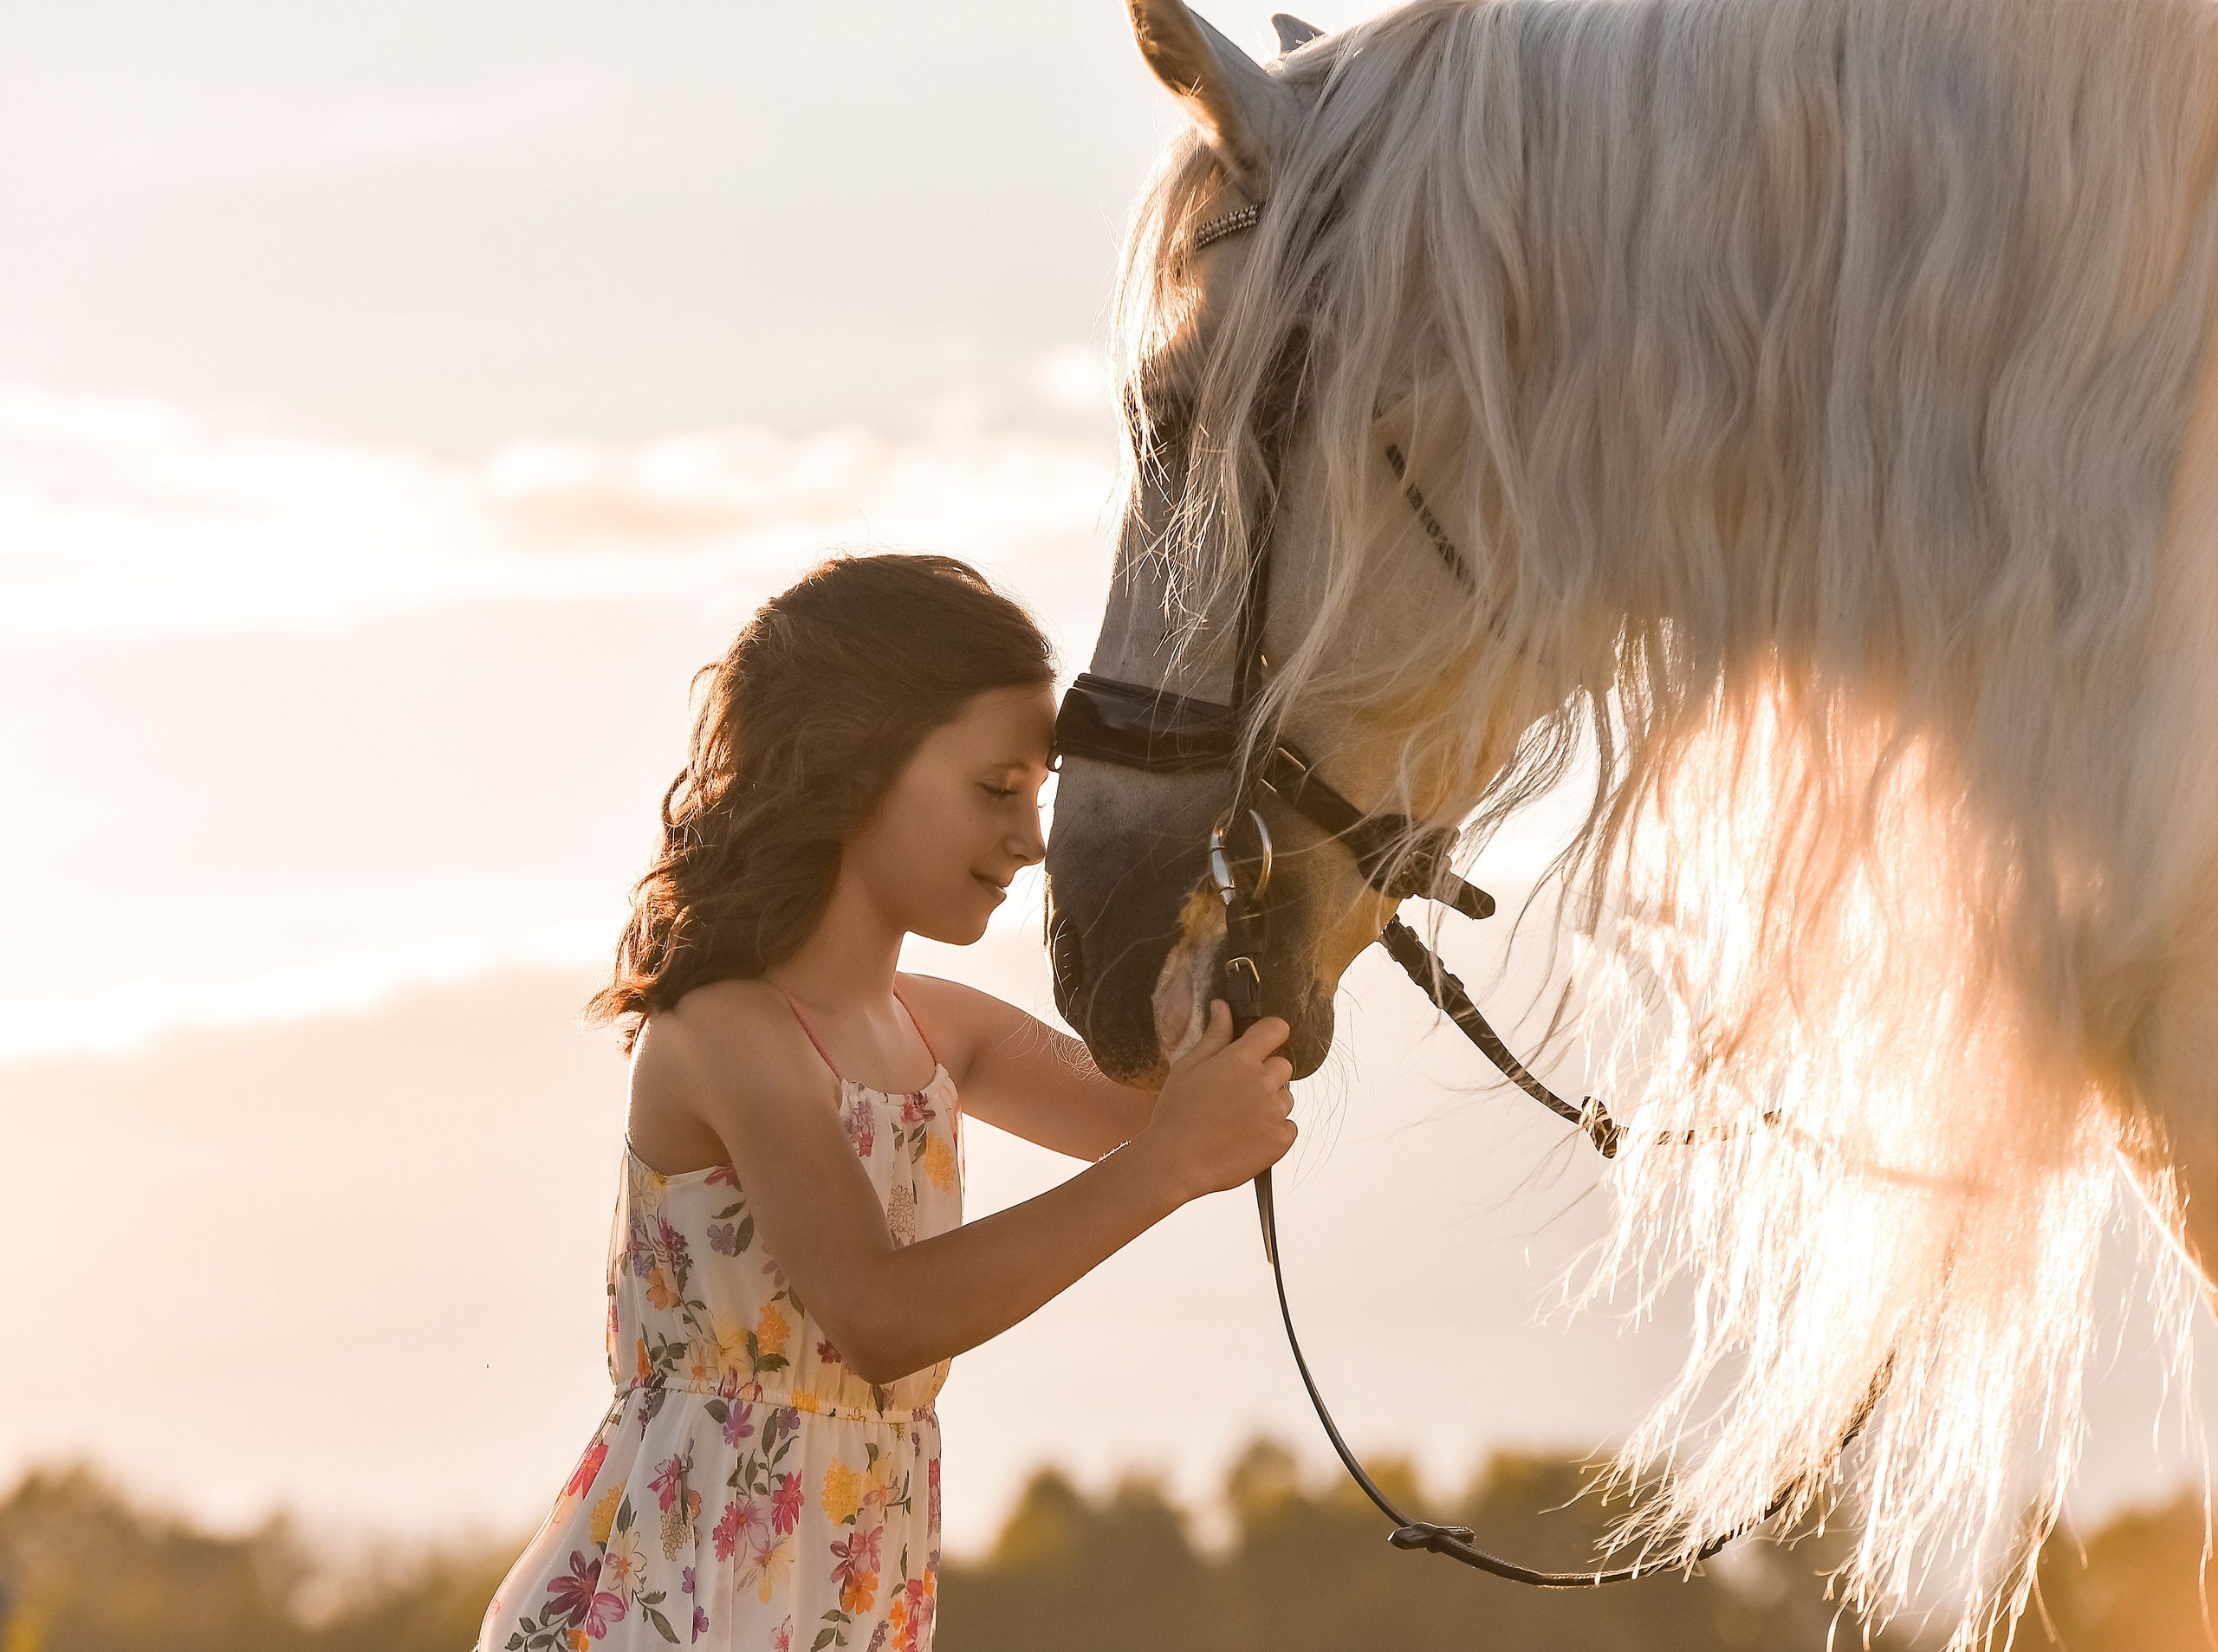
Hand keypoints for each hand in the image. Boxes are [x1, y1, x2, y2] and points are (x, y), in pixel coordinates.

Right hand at [1132, 1001, 1296, 1201]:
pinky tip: (1246, 1136)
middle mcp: (1265, 1082)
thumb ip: (1214, 1035)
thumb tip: (1222, 1006)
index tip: (1259, 1044)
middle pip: (1283, 1066)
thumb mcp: (1189, 1066)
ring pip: (1285, 1097)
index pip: (1276, 1029)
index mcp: (1242, 1059)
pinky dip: (1273, 1130)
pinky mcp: (1281, 1140)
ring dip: (1269, 1103)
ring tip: (1237, 1118)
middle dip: (1265, 1074)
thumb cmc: (1177, 1112)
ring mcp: (1276, 1113)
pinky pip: (1288, 1126)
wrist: (1176, 1161)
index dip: (1269, 1034)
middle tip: (1236, 1092)